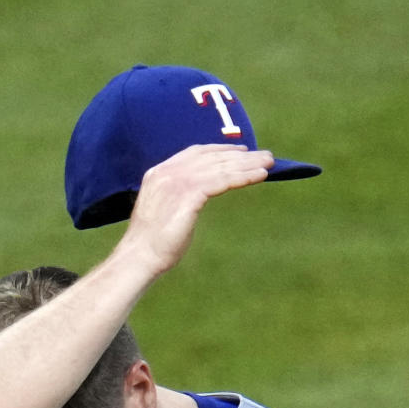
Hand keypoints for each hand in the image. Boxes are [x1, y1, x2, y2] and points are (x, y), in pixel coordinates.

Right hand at [119, 143, 274, 277]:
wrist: (139, 257)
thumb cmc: (152, 245)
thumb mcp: (163, 213)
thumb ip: (177, 200)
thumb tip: (193, 203)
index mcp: (160, 173)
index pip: (195, 153)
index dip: (220, 151)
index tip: (241, 152)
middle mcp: (168, 172)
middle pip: (212, 156)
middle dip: (241, 155)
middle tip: (265, 155)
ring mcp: (177, 181)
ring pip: (221, 166)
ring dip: (248, 164)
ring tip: (269, 163)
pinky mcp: (188, 194)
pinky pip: (222, 180)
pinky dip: (243, 176)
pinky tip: (260, 176)